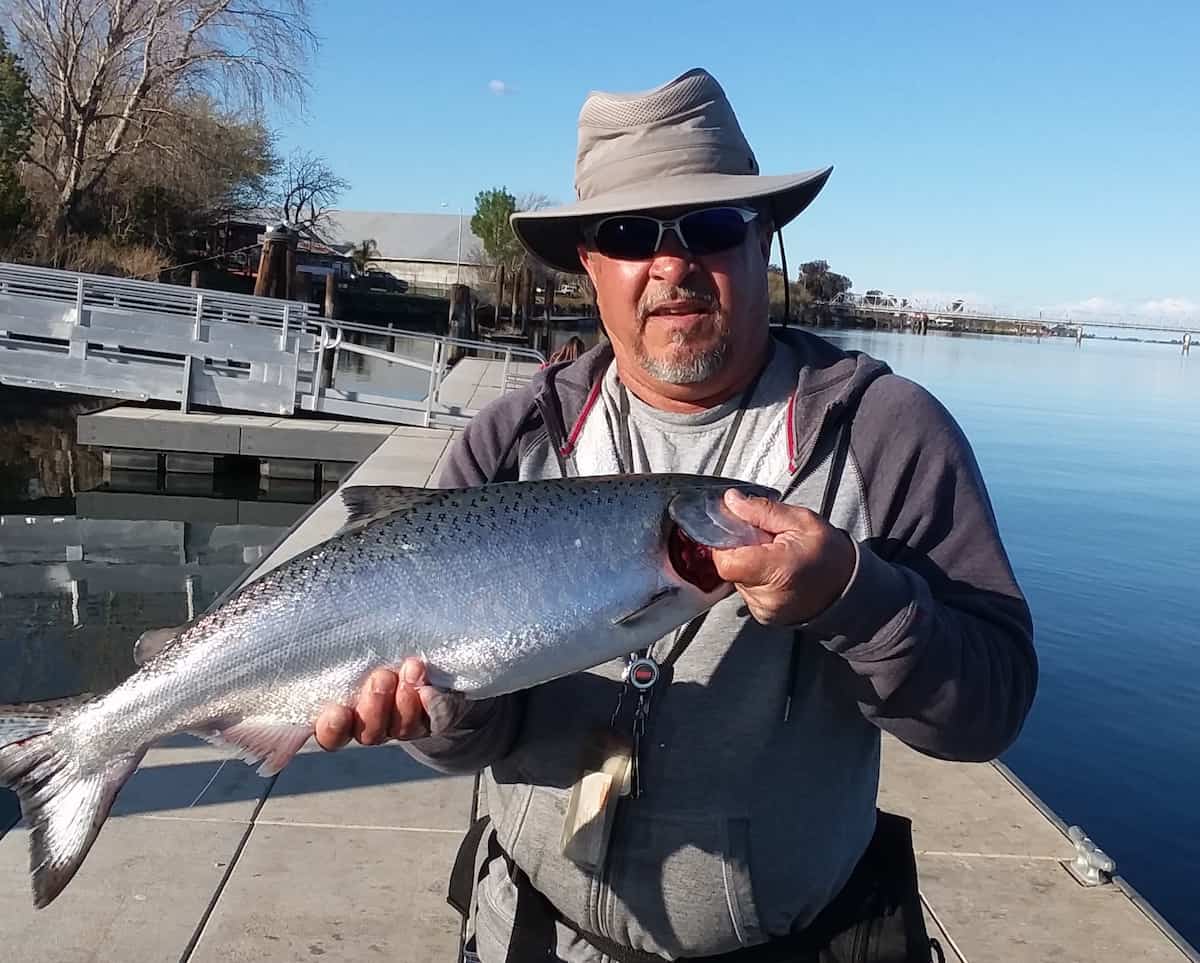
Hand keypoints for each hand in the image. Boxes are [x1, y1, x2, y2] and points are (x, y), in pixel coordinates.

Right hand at [314, 658, 465, 749]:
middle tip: (380, 677)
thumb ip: (322, 648)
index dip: (331, 727)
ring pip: (401, 726)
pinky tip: (428, 687)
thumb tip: (283, 627)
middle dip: (374, 706)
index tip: (336, 710)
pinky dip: (432, 704)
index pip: (331, 733)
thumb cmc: (371, 653)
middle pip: (368, 732)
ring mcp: (406, 725)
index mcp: (344, 717)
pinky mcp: (436, 718)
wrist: (423, 667)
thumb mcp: (346, 650)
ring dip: (404, 699)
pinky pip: (435, 719)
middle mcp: (374, 726)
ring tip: (409, 667)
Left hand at [710, 489, 855, 624]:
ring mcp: (764, 610)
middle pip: (730, 568)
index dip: (724, 542)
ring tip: (773, 556)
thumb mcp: (801, 520)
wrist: (849, 588)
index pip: (726, 561)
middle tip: (765, 541)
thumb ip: (762, 511)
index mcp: (776, 571)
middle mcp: (767, 596)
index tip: (738, 530)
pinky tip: (775, 571)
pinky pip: (747, 590)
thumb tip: (731, 501)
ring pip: (737, 579)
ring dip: (748, 563)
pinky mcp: (763, 615)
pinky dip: (755, 577)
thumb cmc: (830, 554)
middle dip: (741, 549)